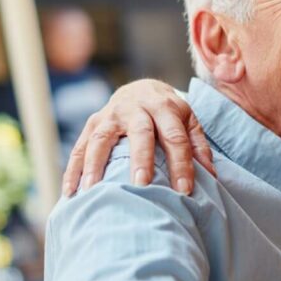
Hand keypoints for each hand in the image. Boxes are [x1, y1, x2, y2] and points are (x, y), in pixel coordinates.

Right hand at [61, 79, 214, 196]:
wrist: (141, 89)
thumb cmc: (168, 113)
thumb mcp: (188, 121)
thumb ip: (198, 145)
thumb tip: (210, 175)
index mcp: (164, 107)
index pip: (175, 137)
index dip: (181, 164)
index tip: (185, 190)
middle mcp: (136, 108)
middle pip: (139, 133)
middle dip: (140, 159)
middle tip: (141, 185)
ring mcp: (110, 114)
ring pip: (101, 138)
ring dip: (95, 165)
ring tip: (91, 191)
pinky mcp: (92, 123)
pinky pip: (80, 146)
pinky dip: (73, 169)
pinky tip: (70, 191)